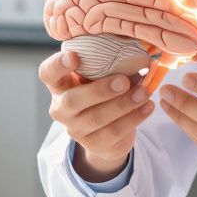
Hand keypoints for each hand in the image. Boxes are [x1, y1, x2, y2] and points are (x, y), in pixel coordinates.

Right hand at [39, 50, 153, 181]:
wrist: (106, 132)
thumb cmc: (101, 90)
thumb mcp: (99, 75)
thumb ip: (106, 63)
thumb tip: (136, 51)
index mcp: (59, 85)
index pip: (48, 73)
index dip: (58, 65)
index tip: (75, 56)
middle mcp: (61, 108)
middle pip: (72, 100)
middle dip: (99, 90)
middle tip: (123, 81)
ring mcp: (75, 129)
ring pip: (96, 118)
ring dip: (123, 104)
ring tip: (145, 92)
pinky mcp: (93, 145)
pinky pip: (114, 132)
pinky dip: (134, 118)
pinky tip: (148, 106)